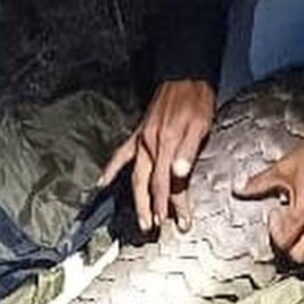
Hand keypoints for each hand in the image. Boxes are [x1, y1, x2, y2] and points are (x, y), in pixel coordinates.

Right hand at [99, 79, 214, 232]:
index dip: (173, 206)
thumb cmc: (197, 99)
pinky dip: (111, 169)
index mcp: (167, 144)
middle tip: (154, 228)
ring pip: (135, 176)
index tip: (180, 223)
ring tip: (140, 219)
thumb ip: (189, 151)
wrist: (185, 75)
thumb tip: (180, 175)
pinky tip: (102, 182)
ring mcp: (142, 140)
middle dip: (151, 209)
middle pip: (148, 184)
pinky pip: (121, 154)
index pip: (167, 184)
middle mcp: (151, 145)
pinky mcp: (138, 133)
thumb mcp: (201, 124)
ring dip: (137, 199)